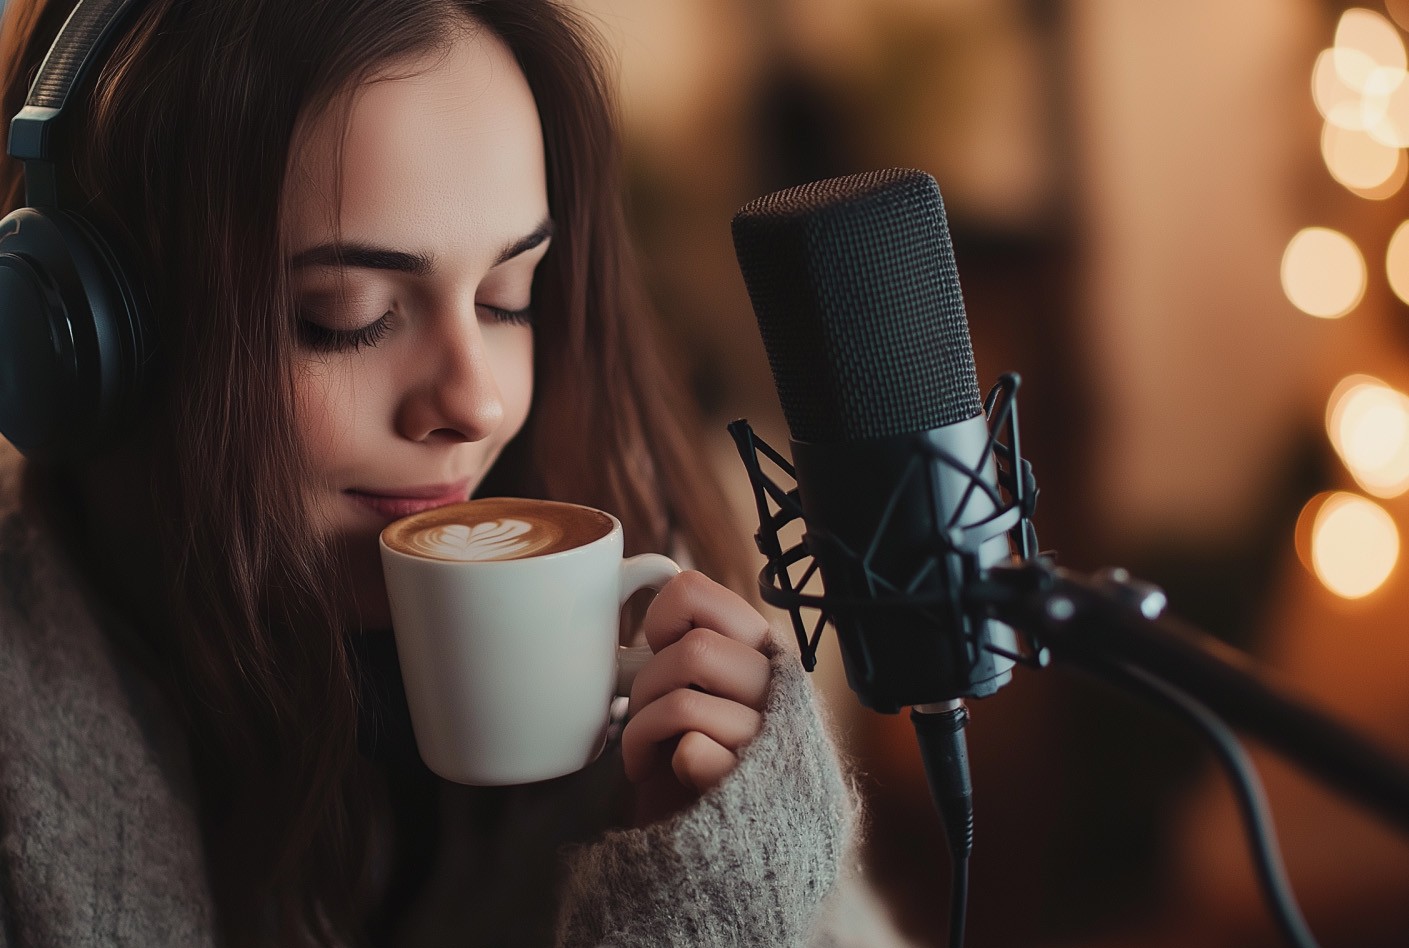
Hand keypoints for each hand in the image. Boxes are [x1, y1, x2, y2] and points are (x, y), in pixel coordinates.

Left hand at [620, 570, 773, 825]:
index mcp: (763, 651)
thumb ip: (692, 641)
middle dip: (650, 685)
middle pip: (693, 650)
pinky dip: (664, 760)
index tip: (659, 651)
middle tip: (646, 716)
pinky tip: (668, 774)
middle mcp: (778, 688)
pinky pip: (694, 749)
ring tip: (648, 752)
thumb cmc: (699, 754)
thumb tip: (649, 578)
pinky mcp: (752, 788)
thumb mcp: (704, 686)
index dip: (661, 618)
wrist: (724, 842)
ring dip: (645, 728)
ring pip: (685, 701)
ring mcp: (770, 741)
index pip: (696, 592)